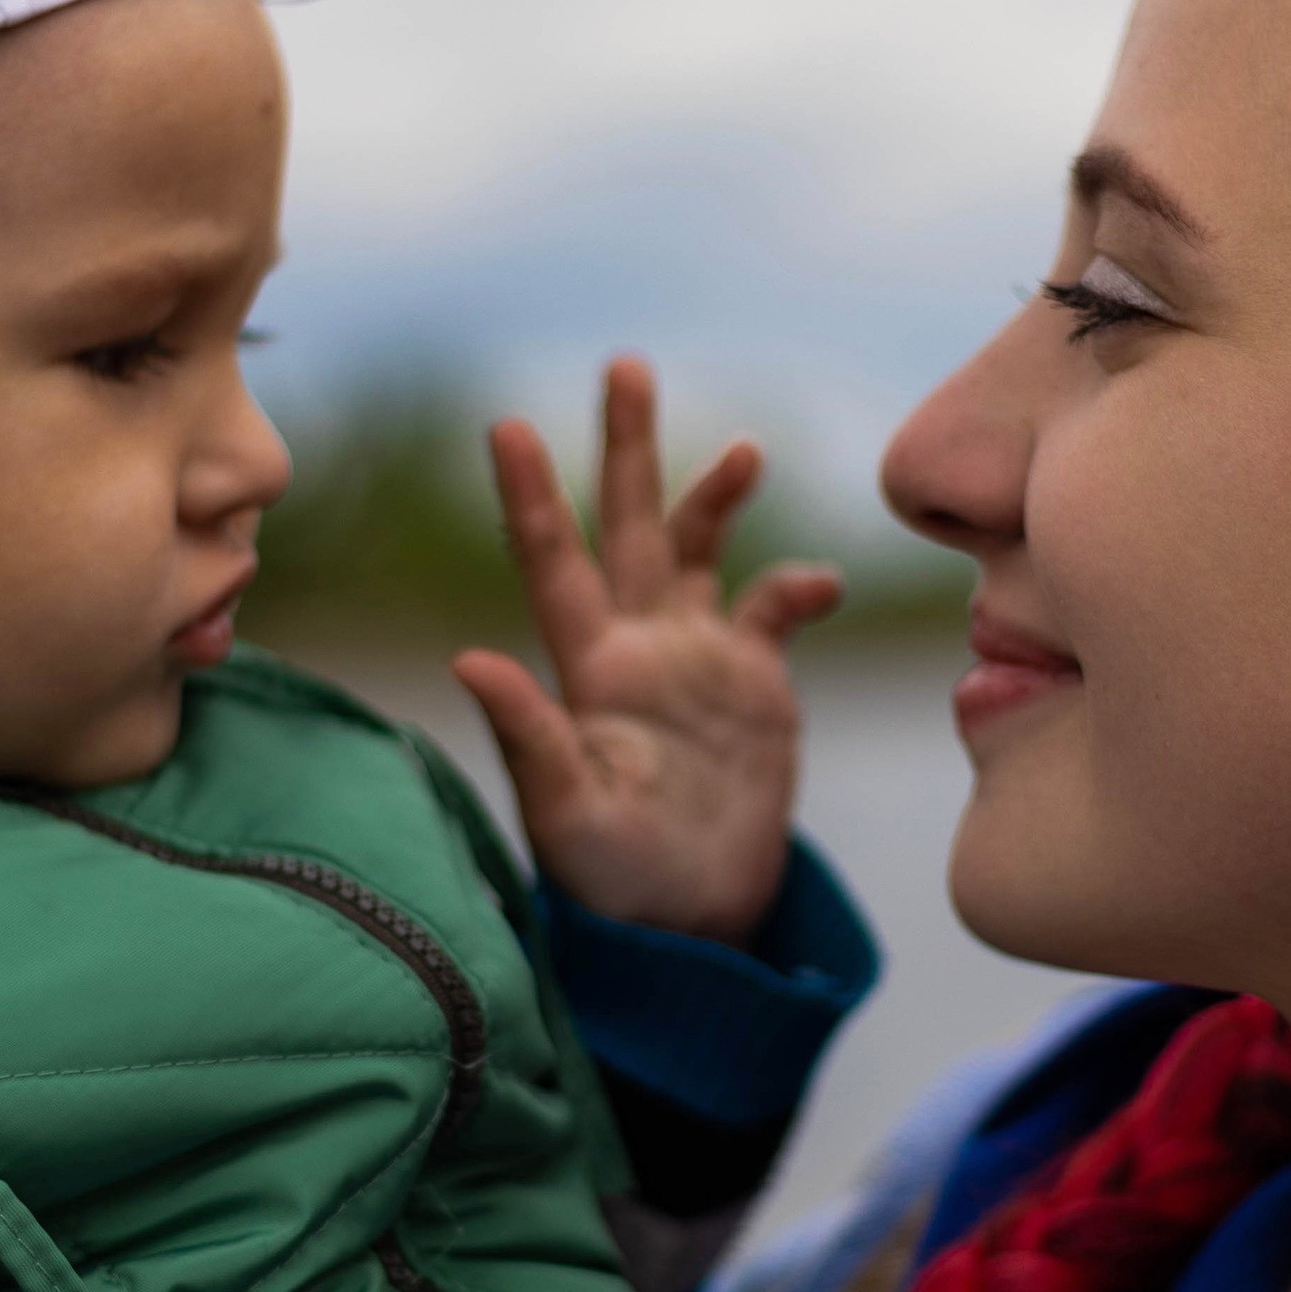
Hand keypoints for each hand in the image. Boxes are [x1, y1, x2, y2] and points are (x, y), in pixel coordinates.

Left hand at [454, 358, 840, 943]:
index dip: (528, 494)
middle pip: (625, 524)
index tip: (504, 423)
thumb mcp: (567, 817)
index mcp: (586, 669)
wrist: (695, 926)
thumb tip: (469, 659)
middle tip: (625, 365)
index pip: (551, 562)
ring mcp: (697, 660)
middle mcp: (637, 646)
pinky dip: (799, 584)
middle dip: (626, 446)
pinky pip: (777, 610)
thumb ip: (528, 736)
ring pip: (698, 549)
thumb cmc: (615, 885)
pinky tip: (821, 586)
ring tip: (742, 451)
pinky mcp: (755, 684)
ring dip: (712, 493)